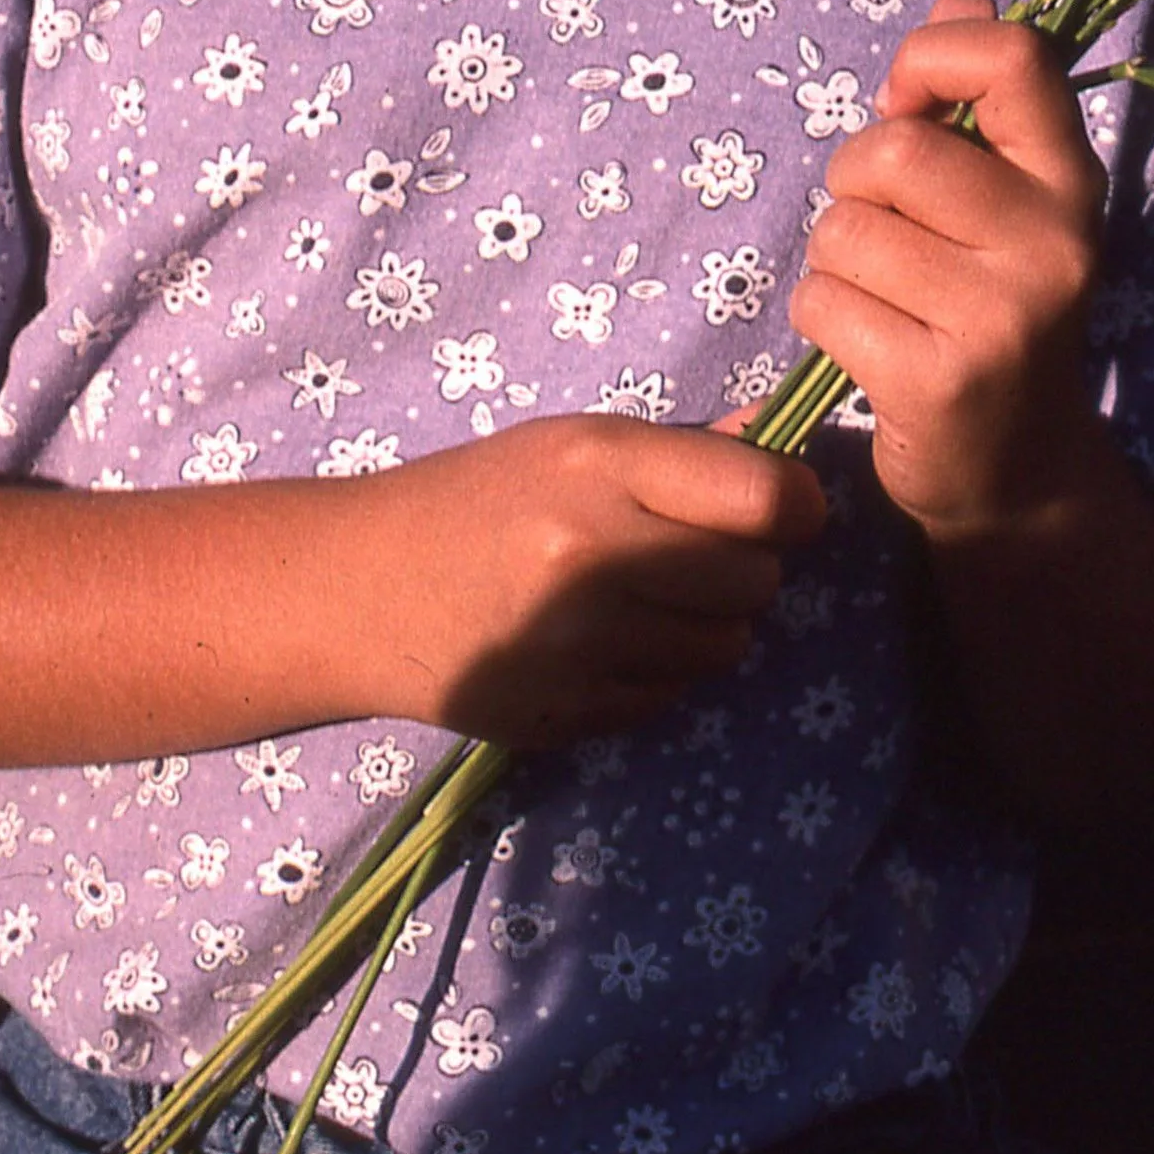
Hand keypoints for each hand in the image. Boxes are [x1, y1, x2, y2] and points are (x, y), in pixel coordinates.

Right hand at [365, 416, 825, 750]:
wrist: (359, 586)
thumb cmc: (479, 498)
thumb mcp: (570, 445)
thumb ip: (683, 452)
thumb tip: (784, 442)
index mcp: (599, 466)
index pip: (767, 500)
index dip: (794, 506)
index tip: (779, 509)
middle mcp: (592, 554)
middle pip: (758, 580)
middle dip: (744, 570)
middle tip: (693, 558)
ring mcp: (577, 643)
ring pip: (727, 647)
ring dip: (706, 626)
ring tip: (643, 601)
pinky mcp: (564, 711)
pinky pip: (671, 697)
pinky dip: (655, 674)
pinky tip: (598, 644)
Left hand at [788, 0, 1106, 542]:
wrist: (1018, 470)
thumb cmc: (989, 308)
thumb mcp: (1004, 201)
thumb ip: (977, 101)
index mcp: (1071, 181)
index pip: (1013, 57)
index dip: (932, 56)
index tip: (908, 101)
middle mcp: (1053, 241)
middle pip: (893, 153)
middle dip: (855, 185)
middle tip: (883, 230)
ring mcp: (1001, 315)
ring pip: (844, 231)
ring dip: (836, 261)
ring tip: (885, 296)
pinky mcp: (940, 378)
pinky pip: (823, 301)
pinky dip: (824, 317)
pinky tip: (869, 346)